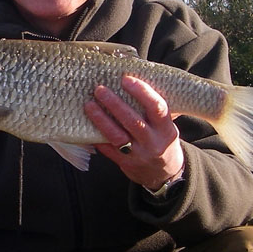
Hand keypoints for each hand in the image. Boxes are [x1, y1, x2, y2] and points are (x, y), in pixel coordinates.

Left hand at [84, 75, 184, 190]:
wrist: (163, 174)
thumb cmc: (161, 139)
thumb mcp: (166, 125)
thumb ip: (155, 108)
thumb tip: (138, 77)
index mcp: (167, 129)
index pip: (157, 108)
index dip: (142, 92)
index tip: (126, 79)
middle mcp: (154, 143)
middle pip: (133, 121)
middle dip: (115, 104)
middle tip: (99, 89)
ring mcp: (139, 155)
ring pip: (117, 136)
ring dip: (101, 120)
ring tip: (89, 105)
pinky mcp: (125, 164)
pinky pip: (108, 150)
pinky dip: (96, 136)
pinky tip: (86, 124)